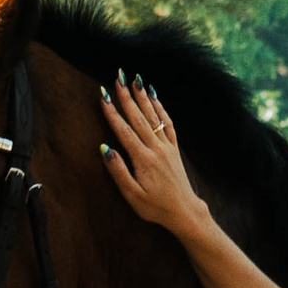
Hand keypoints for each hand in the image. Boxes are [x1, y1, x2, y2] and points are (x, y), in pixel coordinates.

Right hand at [98, 74, 207, 235]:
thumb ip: (118, 171)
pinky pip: (168, 123)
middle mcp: (156, 148)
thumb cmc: (155, 207)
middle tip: (118, 76)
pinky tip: (155, 96)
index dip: (112, 112)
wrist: (184, 211)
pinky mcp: (174, 148)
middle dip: (127, 96)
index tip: (103, 94)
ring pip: (153, 116)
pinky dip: (161, 108)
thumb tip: (104, 148)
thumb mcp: (132, 195)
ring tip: (135, 79)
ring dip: (143, 97)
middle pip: (138, 117)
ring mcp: (167, 147)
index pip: (123, 130)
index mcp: (143, 159)